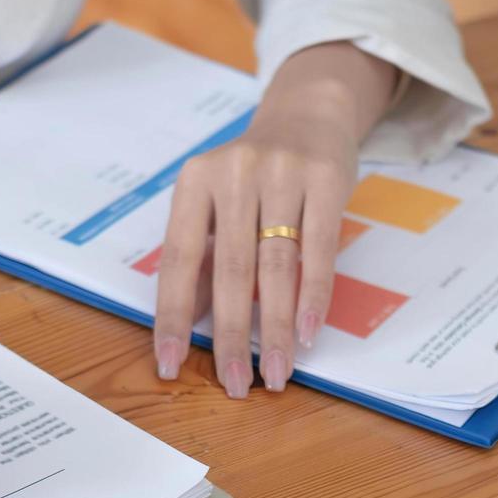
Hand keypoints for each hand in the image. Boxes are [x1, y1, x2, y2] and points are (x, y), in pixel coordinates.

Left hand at [151, 43, 397, 395]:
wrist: (309, 113)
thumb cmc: (256, 173)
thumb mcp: (217, 202)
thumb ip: (206, 258)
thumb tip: (190, 325)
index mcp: (195, 181)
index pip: (179, 259)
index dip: (173, 315)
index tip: (170, 365)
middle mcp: (234, 174)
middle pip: (232, 270)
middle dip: (232, 335)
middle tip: (235, 384)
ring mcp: (282, 174)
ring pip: (277, 266)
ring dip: (277, 328)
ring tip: (276, 372)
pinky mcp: (326, 179)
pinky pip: (320, 250)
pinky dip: (314, 297)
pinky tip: (309, 333)